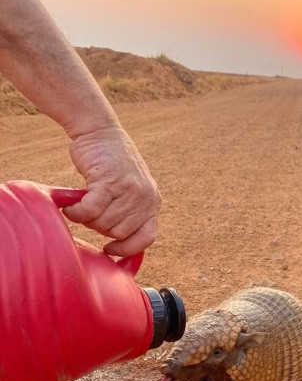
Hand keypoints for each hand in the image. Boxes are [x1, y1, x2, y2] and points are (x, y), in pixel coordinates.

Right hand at [62, 125, 160, 256]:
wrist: (100, 131)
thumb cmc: (110, 163)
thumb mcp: (131, 188)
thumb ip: (130, 211)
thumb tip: (118, 244)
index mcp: (152, 202)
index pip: (147, 237)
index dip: (127, 249)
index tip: (109, 249)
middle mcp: (145, 197)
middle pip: (118, 233)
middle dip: (100, 227)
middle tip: (90, 210)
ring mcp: (129, 190)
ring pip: (103, 224)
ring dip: (86, 218)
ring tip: (81, 204)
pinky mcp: (110, 182)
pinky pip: (90, 211)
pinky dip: (77, 212)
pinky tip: (71, 205)